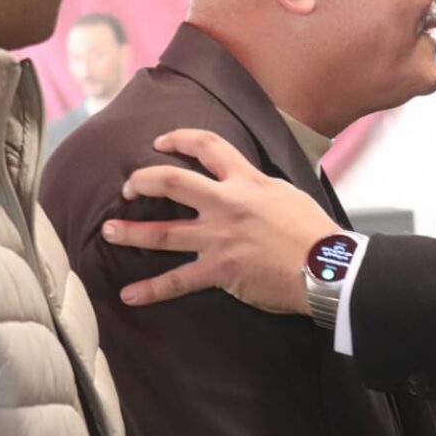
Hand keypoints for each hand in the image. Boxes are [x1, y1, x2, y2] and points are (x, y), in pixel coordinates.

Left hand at [100, 129, 337, 310]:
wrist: (327, 265)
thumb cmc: (315, 232)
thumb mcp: (288, 194)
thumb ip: (261, 188)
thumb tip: (249, 186)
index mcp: (247, 181)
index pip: (208, 146)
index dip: (179, 139)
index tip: (161, 142)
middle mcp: (227, 204)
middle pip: (171, 182)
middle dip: (142, 181)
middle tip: (127, 188)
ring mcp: (220, 237)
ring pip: (164, 232)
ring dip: (131, 232)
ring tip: (108, 231)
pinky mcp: (220, 270)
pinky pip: (177, 281)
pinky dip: (151, 289)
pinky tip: (129, 295)